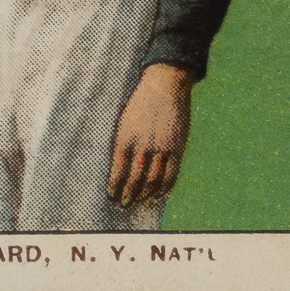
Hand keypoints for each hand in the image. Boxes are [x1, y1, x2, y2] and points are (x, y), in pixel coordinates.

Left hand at [108, 64, 192, 209]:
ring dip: (145, 196)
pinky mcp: (177, 148)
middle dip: (128, 196)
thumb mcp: (124, 121)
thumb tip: (121, 170)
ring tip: (140, 203)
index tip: (112, 197)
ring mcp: (161, 148)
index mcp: (125, 138)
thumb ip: (123, 145)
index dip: (115, 187)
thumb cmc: (141, 103)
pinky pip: (171, 175)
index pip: (117, 172)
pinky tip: (158, 194)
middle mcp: (142, 146)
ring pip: (153, 181)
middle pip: (134, 180)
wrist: (165, 85)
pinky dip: (164, 188)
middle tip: (124, 205)